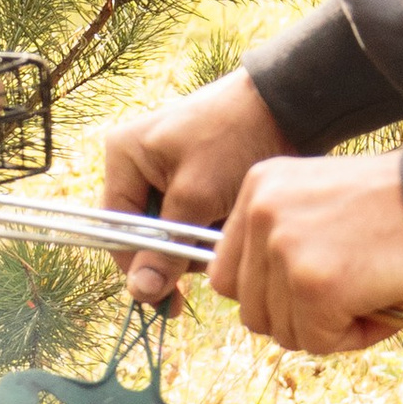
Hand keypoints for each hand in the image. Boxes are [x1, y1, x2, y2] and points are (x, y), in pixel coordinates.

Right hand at [101, 72, 288, 301]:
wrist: (287, 106)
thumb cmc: (234, 139)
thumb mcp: (196, 196)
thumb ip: (166, 247)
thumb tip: (140, 292)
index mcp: (122, 157)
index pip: (116, 230)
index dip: (140, 266)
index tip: (170, 297)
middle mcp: (136, 164)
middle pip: (143, 234)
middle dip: (178, 250)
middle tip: (210, 248)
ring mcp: (164, 171)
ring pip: (170, 232)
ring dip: (198, 240)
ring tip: (227, 222)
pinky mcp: (192, 177)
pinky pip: (191, 219)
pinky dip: (211, 226)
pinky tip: (232, 217)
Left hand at [209, 149, 402, 354]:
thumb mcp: (323, 202)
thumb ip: (287, 240)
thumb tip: (267, 307)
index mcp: (259, 186)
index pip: (227, 274)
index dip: (271, 295)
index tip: (314, 286)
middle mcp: (262, 212)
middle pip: (250, 310)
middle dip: (299, 316)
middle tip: (351, 296)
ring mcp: (286, 249)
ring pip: (283, 332)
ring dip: (328, 327)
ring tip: (370, 295)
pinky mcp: (317, 285)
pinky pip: (319, 342)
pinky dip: (353, 337)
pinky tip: (383, 304)